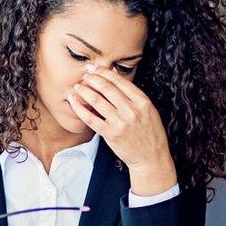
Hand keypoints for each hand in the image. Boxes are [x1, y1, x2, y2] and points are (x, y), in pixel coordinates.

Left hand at [66, 64, 177, 195]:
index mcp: (142, 101)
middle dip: (92, 78)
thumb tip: (115, 76)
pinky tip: (73, 102)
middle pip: (106, 88)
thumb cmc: (149, 133)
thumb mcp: (149, 110)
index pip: (119, 81)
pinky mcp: (110, 134)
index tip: (94, 68)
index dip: (104, 72)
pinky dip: (79, 108)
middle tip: (84, 75)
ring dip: (84, 91)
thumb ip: (133, 96)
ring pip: (97, 100)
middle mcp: (131, 110)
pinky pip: (91, 118)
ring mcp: (120, 122)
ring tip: (77, 87)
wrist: (151, 158)